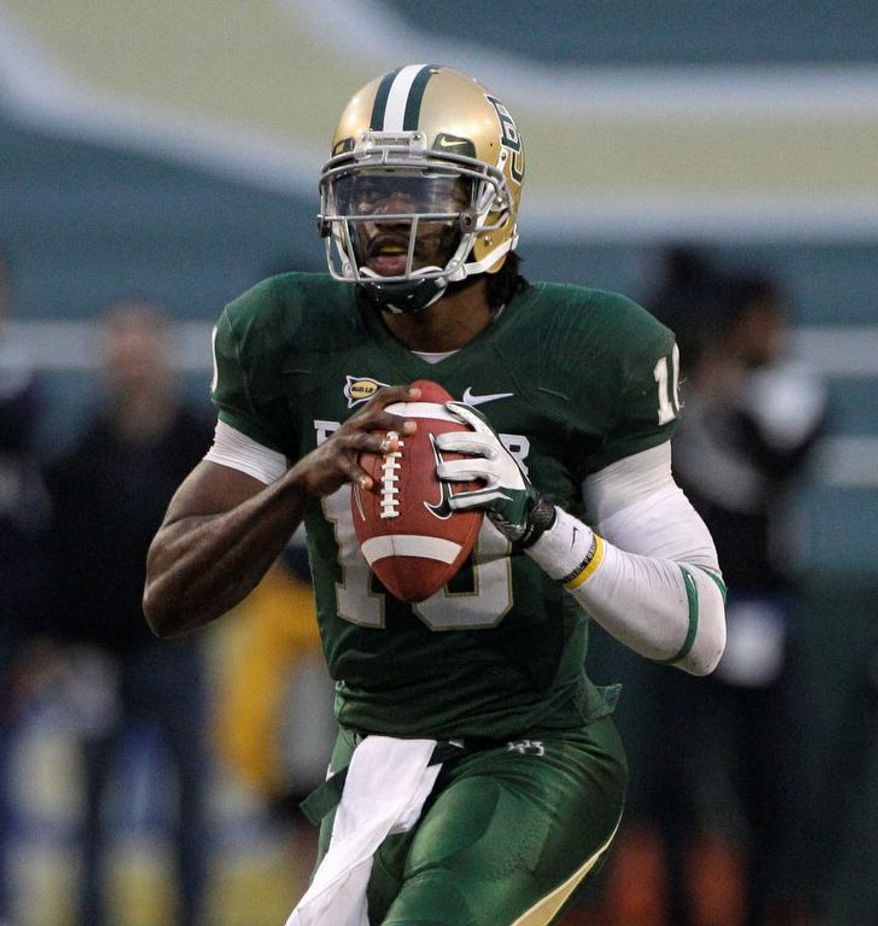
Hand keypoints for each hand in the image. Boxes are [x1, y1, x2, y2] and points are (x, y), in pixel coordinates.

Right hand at [296, 385, 418, 496]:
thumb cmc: (346, 456)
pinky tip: (371, 485)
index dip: (399, 393)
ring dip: (378, 443)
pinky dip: (360, 476)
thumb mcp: (364, 443)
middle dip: (394, 420)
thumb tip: (419, 443)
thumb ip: (384, 438)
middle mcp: (352, 426)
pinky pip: (349, 469)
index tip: (419, 393)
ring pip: (361, 440)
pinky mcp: (334, 461)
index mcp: (362, 419)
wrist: (311, 472)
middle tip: (413, 427)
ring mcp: (342, 443)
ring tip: (394, 447)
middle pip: (374, 417)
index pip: (381, 398)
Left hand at [435, 401, 554, 545]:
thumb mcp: (489, 465)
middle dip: (459, 440)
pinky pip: (484, 497)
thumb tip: (437, 450)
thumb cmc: (499, 485)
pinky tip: (452, 502)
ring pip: (481, 467)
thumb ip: (471, 457)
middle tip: (438, 443)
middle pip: (481, 443)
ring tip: (440, 472)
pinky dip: (467, 499)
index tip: (447, 407)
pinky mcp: (504, 497)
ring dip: (459, 468)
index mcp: (495, 448)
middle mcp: (501, 458)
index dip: (466, 414)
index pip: (482, 425)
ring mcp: (504, 476)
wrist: (526, 511)